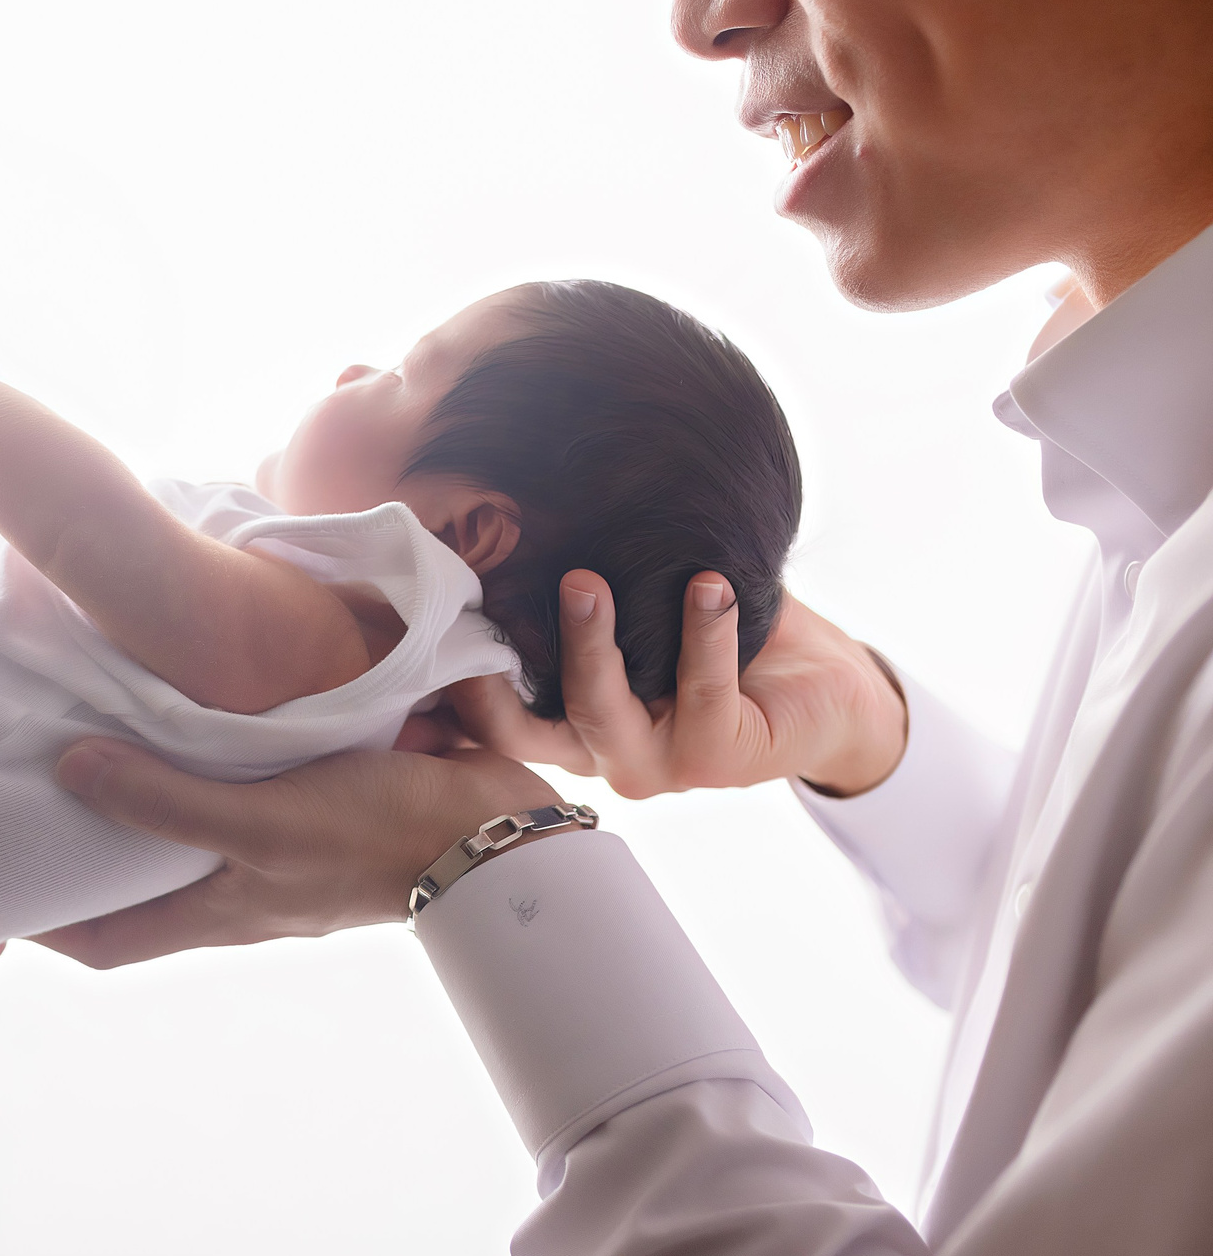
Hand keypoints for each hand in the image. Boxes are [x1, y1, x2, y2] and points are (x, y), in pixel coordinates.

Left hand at [34, 739, 559, 968]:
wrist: (495, 830)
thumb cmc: (374, 837)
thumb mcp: (258, 820)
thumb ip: (165, 799)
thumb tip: (66, 769)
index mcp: (214, 911)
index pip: (105, 941)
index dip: (45, 927)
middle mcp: (237, 887)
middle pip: (140, 881)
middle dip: (86, 847)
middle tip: (23, 788)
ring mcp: (278, 848)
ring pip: (188, 828)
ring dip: (146, 791)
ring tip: (87, 728)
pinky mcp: (315, 803)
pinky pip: (242, 786)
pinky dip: (208, 755)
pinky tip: (189, 702)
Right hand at [443, 571, 908, 797]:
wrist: (829, 688)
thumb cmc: (722, 635)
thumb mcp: (642, 602)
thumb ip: (584, 575)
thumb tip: (516, 491)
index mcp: (568, 722)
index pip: (487, 718)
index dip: (452, 684)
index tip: (427, 620)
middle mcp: (599, 752)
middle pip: (522, 728)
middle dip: (498, 670)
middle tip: (484, 595)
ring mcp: (654, 764)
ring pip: (598, 711)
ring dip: (590, 644)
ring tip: (589, 578)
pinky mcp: (717, 761)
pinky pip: (700, 696)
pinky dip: (702, 635)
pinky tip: (711, 586)